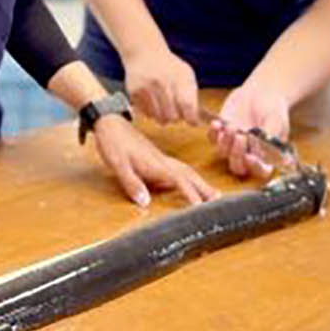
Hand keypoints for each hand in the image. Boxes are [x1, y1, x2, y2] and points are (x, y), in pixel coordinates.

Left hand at [91, 114, 218, 206]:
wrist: (108, 121)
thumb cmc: (112, 142)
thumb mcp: (117, 164)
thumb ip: (131, 183)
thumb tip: (145, 203)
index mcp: (156, 164)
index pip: (180, 181)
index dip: (192, 196)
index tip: (203, 209)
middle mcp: (162, 161)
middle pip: (189, 175)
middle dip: (205, 188)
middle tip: (220, 201)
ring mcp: (160, 158)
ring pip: (186, 171)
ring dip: (200, 182)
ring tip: (212, 194)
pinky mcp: (156, 157)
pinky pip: (178, 169)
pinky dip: (189, 177)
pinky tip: (189, 182)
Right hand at [121, 48, 199, 124]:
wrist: (144, 53)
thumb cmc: (169, 67)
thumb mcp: (186, 74)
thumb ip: (194, 95)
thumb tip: (209, 119)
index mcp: (179, 77)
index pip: (187, 106)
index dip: (192, 118)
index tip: (193, 121)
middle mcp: (162, 82)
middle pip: (173, 117)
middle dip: (177, 117)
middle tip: (176, 110)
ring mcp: (146, 88)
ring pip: (159, 118)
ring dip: (164, 117)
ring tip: (164, 106)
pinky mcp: (134, 93)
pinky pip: (147, 115)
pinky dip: (152, 113)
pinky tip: (153, 101)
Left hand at [209, 85, 290, 178]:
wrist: (260, 93)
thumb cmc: (273, 108)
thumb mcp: (276, 120)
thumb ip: (271, 134)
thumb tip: (265, 147)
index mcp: (266, 156)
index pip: (261, 171)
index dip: (255, 167)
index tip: (250, 157)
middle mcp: (248, 154)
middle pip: (238, 167)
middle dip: (236, 154)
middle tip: (240, 137)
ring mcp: (233, 146)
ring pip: (224, 154)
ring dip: (226, 142)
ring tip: (232, 125)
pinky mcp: (221, 134)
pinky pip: (213, 139)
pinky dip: (213, 133)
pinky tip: (217, 123)